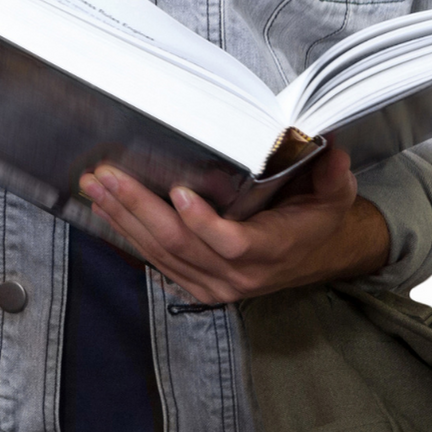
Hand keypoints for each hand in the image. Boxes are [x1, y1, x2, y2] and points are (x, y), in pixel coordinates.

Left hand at [78, 146, 389, 304]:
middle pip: (180, 245)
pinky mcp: (197, 284)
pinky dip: (129, 234)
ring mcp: (214, 284)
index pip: (232, 242)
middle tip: (108, 178)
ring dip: (124, 218)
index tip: (178, 192)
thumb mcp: (335, 194)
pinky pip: (157, 261)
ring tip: (96, 187)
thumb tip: (331, 147)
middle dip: (138, 208)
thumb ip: (333, 174)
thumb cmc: (318, 219)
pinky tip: (107, 210)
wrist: (314, 255)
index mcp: (271, 250)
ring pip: (161, 253)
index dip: (203, 222)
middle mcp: (238, 274)